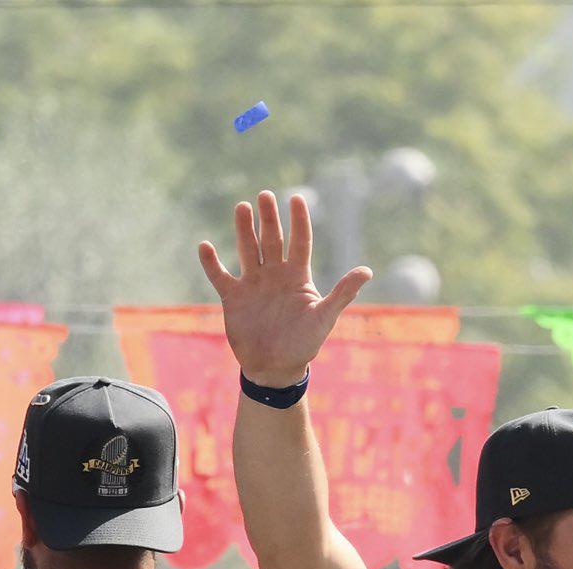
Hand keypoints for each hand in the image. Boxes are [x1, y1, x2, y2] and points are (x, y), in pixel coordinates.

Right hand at [198, 191, 371, 386]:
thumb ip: (343, 293)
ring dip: (244, 229)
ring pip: (247, 249)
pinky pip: (220, 275)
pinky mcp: (233, 297)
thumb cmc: (304, 345)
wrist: (275, 369)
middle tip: (265, 195)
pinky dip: (211, 263)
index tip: (297, 198)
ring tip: (242, 208)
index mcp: (297, 276)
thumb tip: (367, 271)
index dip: (299, 220)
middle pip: (272, 238)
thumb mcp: (325, 318)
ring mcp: (253, 283)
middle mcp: (275, 274)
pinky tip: (205, 246)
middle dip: (269, 218)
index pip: (299, 240)